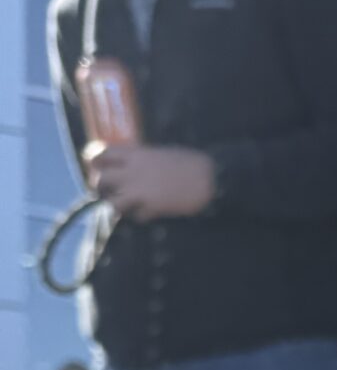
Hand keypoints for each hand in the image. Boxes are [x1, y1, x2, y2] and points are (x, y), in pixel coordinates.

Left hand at [85, 143, 215, 220]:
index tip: (95, 165)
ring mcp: (141, 191)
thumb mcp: (162, 152)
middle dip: (100, 186)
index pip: (103, 153)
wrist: (209, 179)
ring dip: (116, 205)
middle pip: (101, 179)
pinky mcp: (152, 208)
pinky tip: (146, 215)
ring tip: (124, 206)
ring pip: (112, 202)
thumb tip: (135, 162)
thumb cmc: (190, 161)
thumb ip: (144, 157)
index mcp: (136, 154)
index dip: (95, 159)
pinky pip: (135, 216)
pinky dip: (138, 217)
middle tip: (106, 190)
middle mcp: (133, 172)